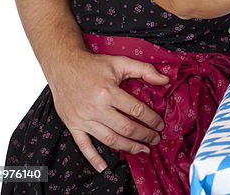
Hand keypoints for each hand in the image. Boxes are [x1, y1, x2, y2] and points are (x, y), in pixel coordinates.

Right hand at [47, 49, 166, 171]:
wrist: (63, 66)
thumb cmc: (93, 65)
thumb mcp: (121, 62)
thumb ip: (145, 70)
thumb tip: (165, 80)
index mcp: (108, 91)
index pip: (136, 110)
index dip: (151, 119)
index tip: (160, 124)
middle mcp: (95, 107)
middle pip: (125, 127)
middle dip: (144, 136)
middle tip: (155, 139)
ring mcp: (83, 119)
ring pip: (109, 139)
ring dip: (128, 147)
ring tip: (142, 150)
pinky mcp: (73, 125)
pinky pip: (83, 145)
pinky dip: (93, 158)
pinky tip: (104, 166)